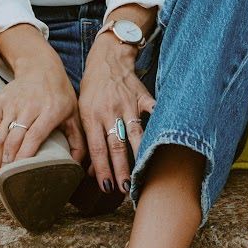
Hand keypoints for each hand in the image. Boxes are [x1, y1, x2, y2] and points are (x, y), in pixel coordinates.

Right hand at [0, 53, 87, 174]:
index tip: (19, 174)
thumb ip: (78, 141)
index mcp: (50, 111)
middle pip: (13, 139)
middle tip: (6, 180)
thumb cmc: (60, 95)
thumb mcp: (74, 115)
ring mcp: (12, 104)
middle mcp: (29, 106)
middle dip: (8, 163)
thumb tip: (76, 167)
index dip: (24, 156)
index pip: (33, 137)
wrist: (40, 67)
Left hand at [77, 35, 155, 193]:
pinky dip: (159, 123)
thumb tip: (89, 169)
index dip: (102, 168)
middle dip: (121, 169)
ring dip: (138, 156)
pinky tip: (165, 138)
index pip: (97, 148)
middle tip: (124, 188)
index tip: (105, 186)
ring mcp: (128, 104)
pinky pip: (153, 111)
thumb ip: (87, 139)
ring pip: (134, 134)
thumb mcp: (82, 111)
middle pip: (116, 146)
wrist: (107, 58)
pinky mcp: (142, 96)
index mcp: (91, 116)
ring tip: (142, 173)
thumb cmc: (92, 89)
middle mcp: (110, 112)